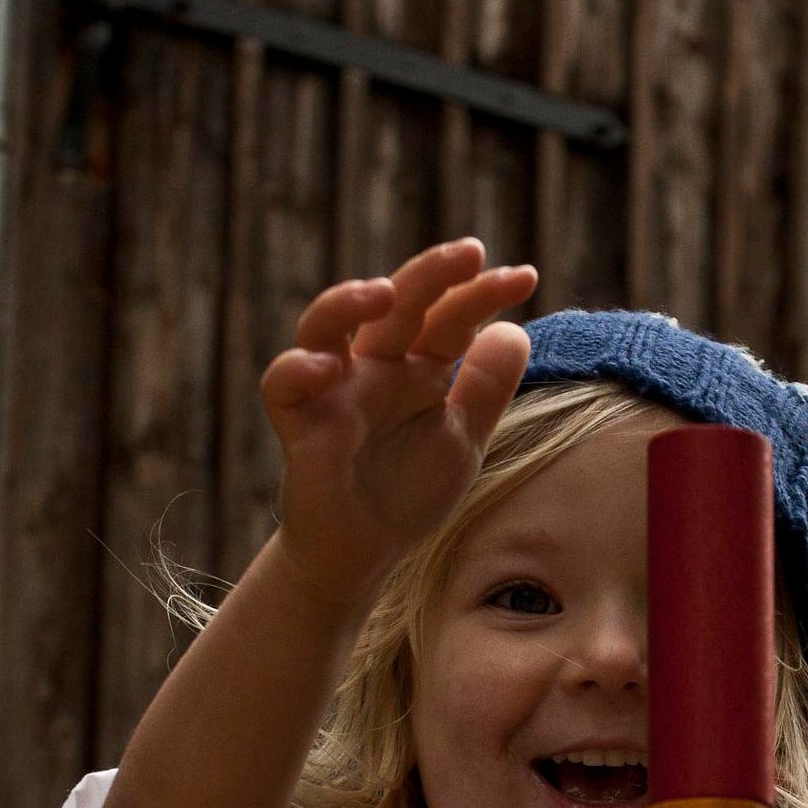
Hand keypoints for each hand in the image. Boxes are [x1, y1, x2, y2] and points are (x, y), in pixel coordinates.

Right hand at [261, 237, 537, 599]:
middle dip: (430, 273)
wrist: (366, 555)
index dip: (482, 293)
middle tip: (469, 251)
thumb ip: (485, 388)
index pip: (448, 317)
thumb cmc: (408, 492)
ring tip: (384, 293)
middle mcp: (373, 368)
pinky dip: (296, 370)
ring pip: (323, 324)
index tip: (526, 276)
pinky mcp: (300, 426)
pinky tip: (326, 368)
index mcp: (415, 368)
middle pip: (394, 304)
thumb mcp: (462, 438)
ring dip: (347, 300)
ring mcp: (333, 392)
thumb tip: (515, 329)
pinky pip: (281, 385)